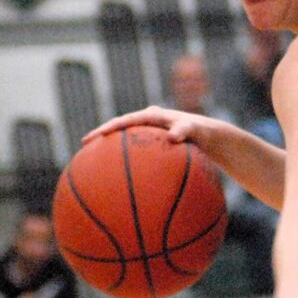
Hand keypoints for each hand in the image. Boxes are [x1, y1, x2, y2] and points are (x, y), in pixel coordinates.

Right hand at [85, 106, 237, 162]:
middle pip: (119, 129)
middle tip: (84, 145)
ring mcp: (148, 135)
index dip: (109, 128)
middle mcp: (146, 123)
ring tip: (92, 163)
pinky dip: (128, 163)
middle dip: (102, 137)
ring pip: (125, 142)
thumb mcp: (196, 130)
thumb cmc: (204, 133)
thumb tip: (172, 137)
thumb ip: (184, 130)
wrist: (212, 138)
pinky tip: (120, 181)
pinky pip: (137, 155)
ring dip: (110, 150)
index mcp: (152, 116)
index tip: (95, 137)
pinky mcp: (152, 147)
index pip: (125, 121)